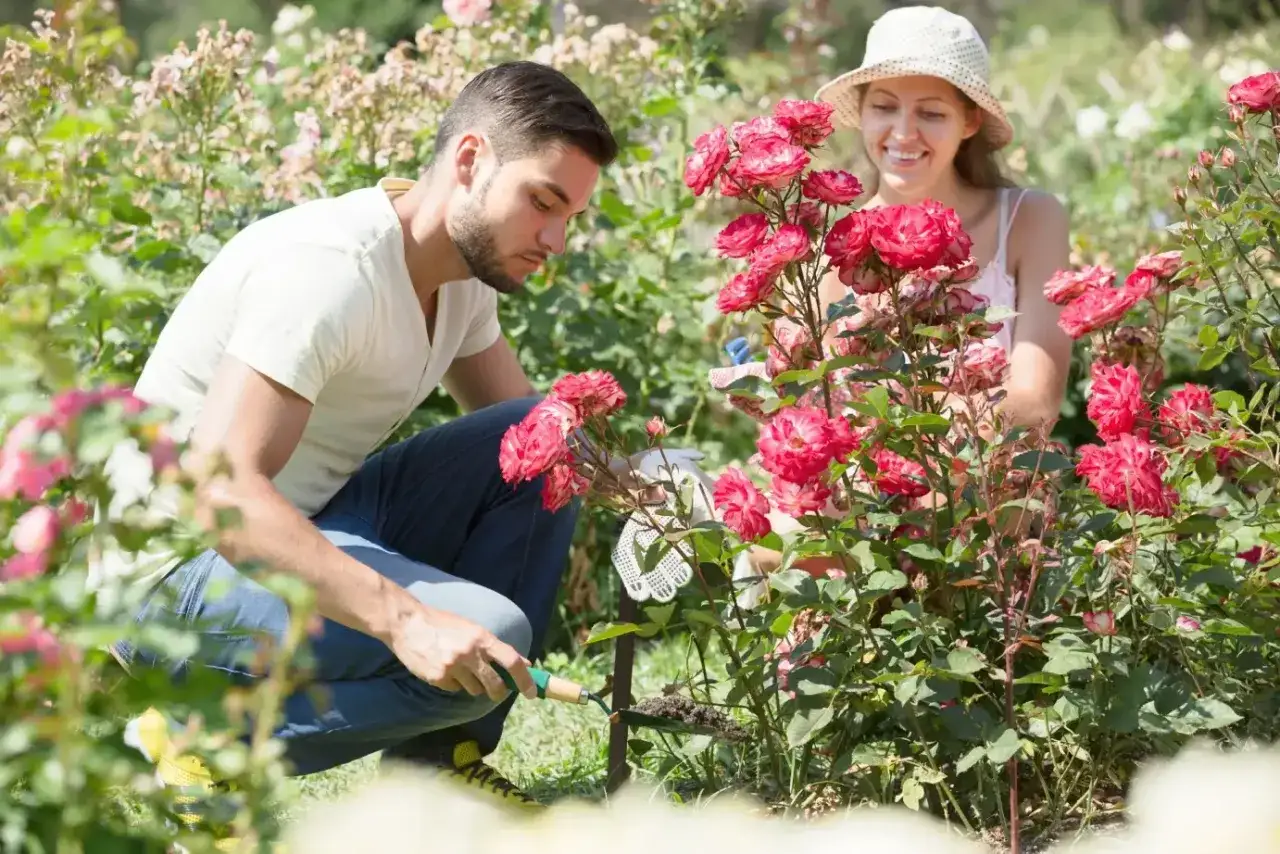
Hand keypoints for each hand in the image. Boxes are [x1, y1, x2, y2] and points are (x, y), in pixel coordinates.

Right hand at [386, 604, 535, 702]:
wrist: (408, 623)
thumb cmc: (443, 624)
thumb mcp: (473, 629)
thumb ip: (496, 647)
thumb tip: (524, 662)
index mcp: (482, 637)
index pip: (512, 661)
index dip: (525, 679)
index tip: (532, 692)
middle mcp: (470, 653)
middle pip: (496, 684)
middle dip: (498, 692)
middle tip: (496, 691)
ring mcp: (453, 666)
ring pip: (475, 689)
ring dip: (472, 684)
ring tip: (460, 668)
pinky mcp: (438, 677)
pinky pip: (455, 689)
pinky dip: (453, 683)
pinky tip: (443, 668)